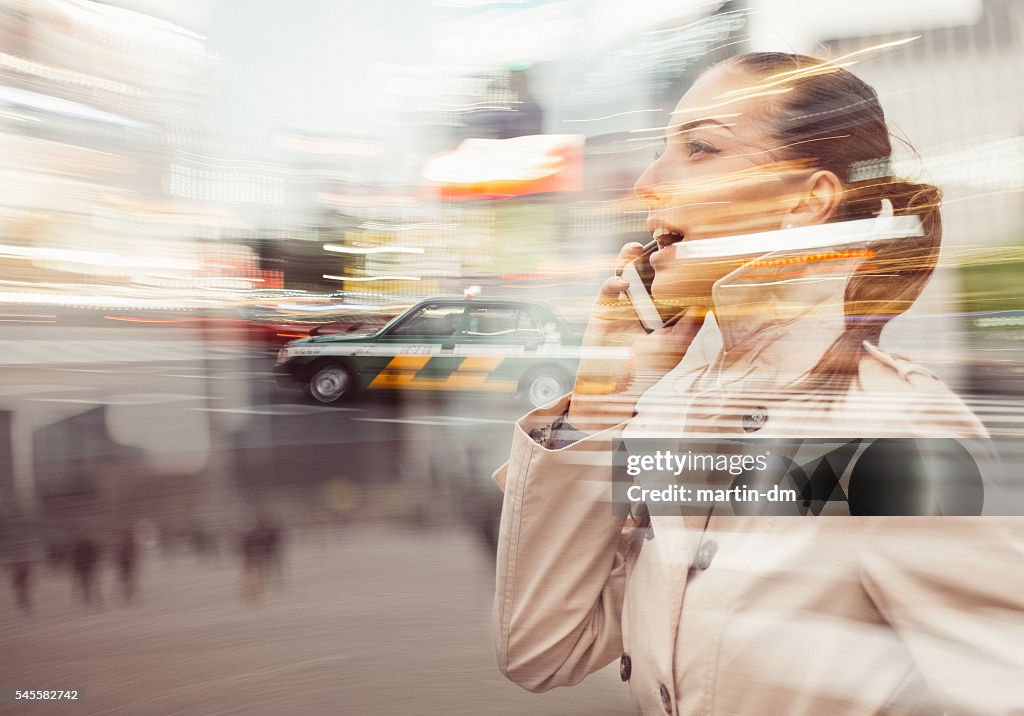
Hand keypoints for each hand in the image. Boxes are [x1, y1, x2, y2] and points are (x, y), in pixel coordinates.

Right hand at [567, 243, 702, 430]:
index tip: (681, 248)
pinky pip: (606, 290)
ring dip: (627, 258)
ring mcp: (621, 304)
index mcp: (660, 308)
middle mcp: (641, 302)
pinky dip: (613, 283)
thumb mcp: (675, 347)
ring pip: (624, 271)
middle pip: (644, 269)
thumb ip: (690, 326)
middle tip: (656, 240)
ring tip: (634, 249)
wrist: (617, 389)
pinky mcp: (603, 310)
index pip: (666, 279)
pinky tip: (622, 284)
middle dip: (649, 252)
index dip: (672, 263)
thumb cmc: (647, 370)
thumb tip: (708, 305)